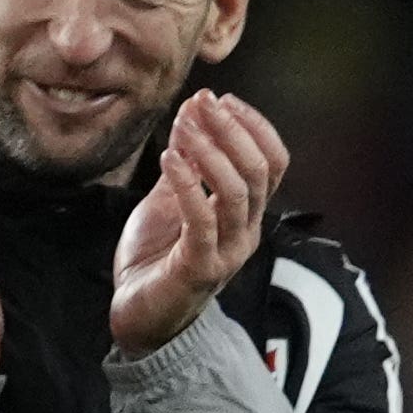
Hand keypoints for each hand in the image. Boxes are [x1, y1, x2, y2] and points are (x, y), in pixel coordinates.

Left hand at [110, 89, 286, 357]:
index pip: (273, 162)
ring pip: (237, 193)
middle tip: (204, 102)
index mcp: (247, 214)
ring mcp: (227, 252)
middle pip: (258, 172)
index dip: (254, 126)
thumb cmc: (157, 257)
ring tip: (184, 125)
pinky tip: (168, 157)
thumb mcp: (171, 198)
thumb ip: (186, 161)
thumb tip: (193, 112)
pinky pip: (201, 220)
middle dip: (232, 130)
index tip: (222, 99)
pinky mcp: (200, 269)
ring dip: (210, 150)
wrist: (139, 313)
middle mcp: (246, 232)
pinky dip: (187, 184)